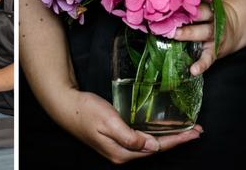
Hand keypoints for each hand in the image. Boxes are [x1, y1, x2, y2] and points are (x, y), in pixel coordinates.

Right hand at [71, 91, 201, 163]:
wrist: (65, 106)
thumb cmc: (85, 111)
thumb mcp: (108, 121)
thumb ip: (130, 136)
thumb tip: (153, 145)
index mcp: (121, 152)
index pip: (156, 147)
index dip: (177, 140)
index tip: (194, 133)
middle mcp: (121, 154)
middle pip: (155, 148)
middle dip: (176, 140)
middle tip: (195, 131)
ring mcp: (117, 148)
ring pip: (148, 144)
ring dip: (166, 137)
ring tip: (183, 130)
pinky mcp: (114, 140)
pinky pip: (139, 139)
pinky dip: (153, 134)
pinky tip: (158, 129)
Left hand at [174, 1, 235, 75]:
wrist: (232, 30)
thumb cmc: (209, 20)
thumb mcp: (203, 11)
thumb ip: (187, 9)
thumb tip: (161, 7)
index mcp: (208, 10)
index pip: (195, 4)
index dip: (183, 3)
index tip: (169, 3)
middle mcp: (212, 21)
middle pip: (200, 16)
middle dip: (183, 14)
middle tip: (167, 16)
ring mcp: (214, 37)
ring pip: (203, 33)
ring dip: (187, 34)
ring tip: (175, 36)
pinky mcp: (215, 52)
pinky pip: (208, 58)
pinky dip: (201, 65)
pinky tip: (193, 70)